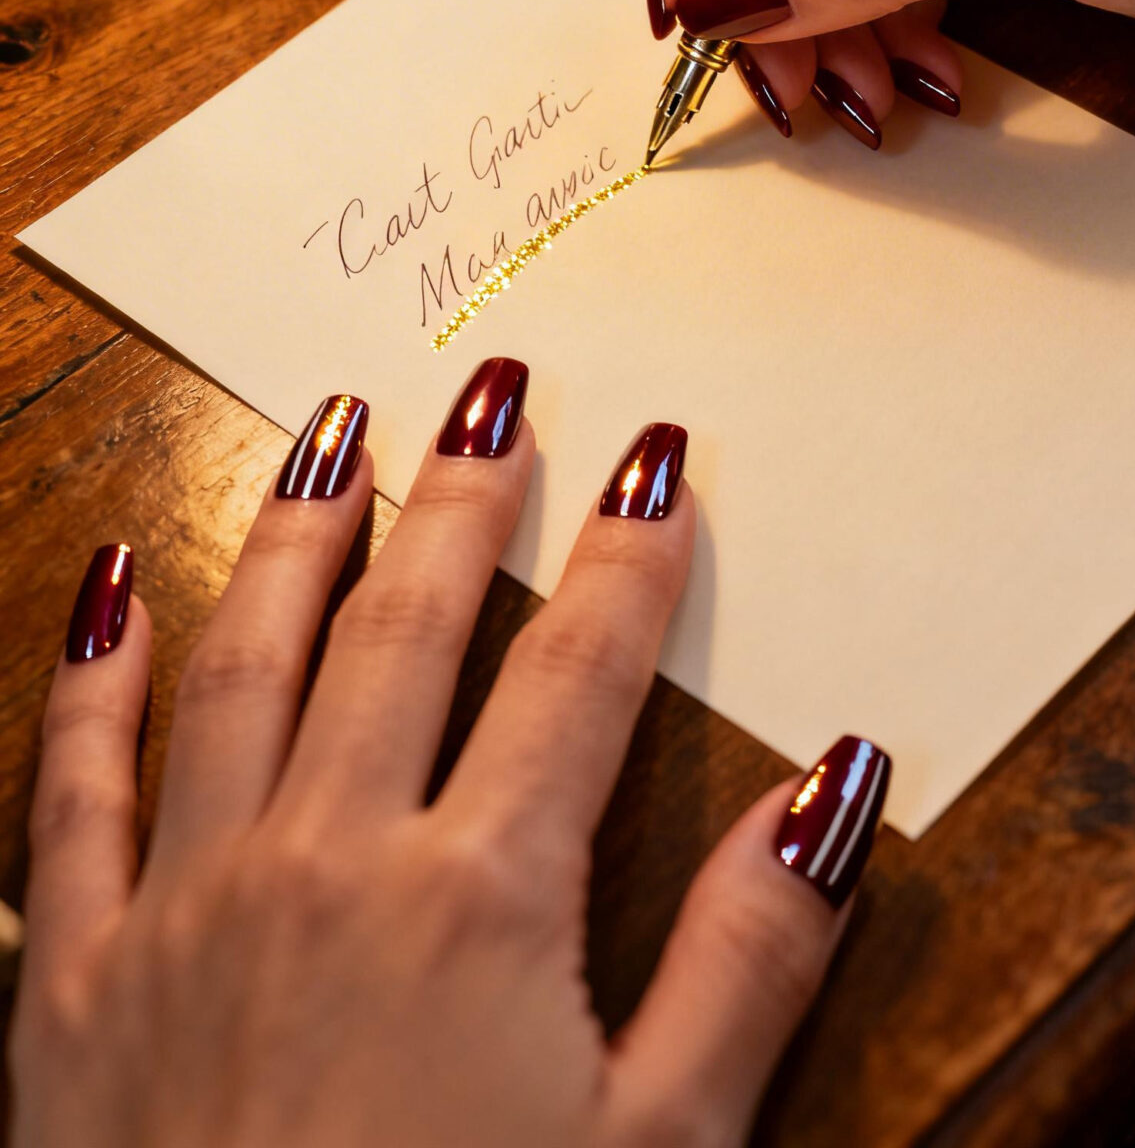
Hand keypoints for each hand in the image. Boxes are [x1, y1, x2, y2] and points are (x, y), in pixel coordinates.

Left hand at [11, 364, 888, 1147]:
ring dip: (299, 535)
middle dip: (463, 499)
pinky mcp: (75, 969)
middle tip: (491, 393)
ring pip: (252, 662)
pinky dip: (96, 676)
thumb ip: (748, 963)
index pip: (578, 675)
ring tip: (335, 432)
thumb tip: (831, 789)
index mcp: (479, 899)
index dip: (629, 558)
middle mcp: (329, 860)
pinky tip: (116, 583)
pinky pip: (74, 785)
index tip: (656, 460)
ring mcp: (191, 902)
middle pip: (411, 631)